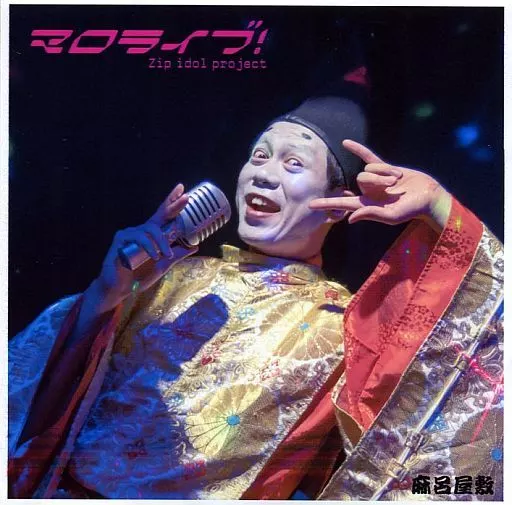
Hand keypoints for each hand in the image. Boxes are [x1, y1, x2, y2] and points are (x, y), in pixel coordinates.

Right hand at [92, 183, 197, 313]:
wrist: (120, 290)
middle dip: (173, 205)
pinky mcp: (120, 240)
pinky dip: (148, 246)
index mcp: (151, 235)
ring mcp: (130, 234)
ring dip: (161, 242)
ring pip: (150, 229)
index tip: (184, 190)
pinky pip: (138, 238)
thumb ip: (176, 255)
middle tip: (186, 198)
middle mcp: (141, 231)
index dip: (173, 203)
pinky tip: (154, 255)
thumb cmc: (139, 276)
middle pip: (158, 215)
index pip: (164, 216)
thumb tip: (195, 246)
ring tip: (166, 255)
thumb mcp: (163, 266)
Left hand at [309, 140, 451, 231]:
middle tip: (394, 189)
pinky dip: (357, 149)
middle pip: (360, 179)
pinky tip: (345, 142)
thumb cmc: (411, 210)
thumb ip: (370, 214)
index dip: (326, 204)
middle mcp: (367, 192)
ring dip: (385, 173)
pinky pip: (368, 157)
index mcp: (366, 205)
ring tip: (398, 182)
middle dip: (378, 181)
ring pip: (369, 169)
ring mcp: (374, 179)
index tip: (310, 205)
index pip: (342, 203)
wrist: (428, 195)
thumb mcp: (391, 216)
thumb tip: (350, 219)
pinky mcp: (384, 168)